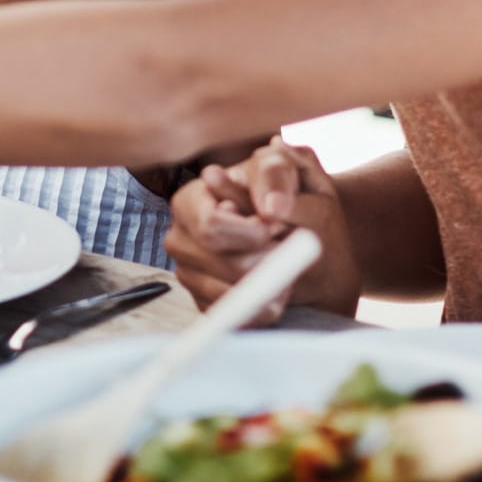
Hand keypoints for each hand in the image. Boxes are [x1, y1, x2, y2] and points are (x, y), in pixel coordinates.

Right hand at [165, 138, 361, 322]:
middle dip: (268, 260)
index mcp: (188, 200)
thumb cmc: (285, 192)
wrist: (301, 228)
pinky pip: (239, 317)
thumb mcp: (285, 163)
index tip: (277, 227)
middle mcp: (180, 240)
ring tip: (287, 264)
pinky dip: (267, 306)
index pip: (211, 227)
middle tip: (288, 247)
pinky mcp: (206, 304)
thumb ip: (275, 175)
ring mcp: (190, 275)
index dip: (252, 233)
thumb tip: (272, 209)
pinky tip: (277, 285)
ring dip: (272, 284)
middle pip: (225, 266)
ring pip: (235, 296)